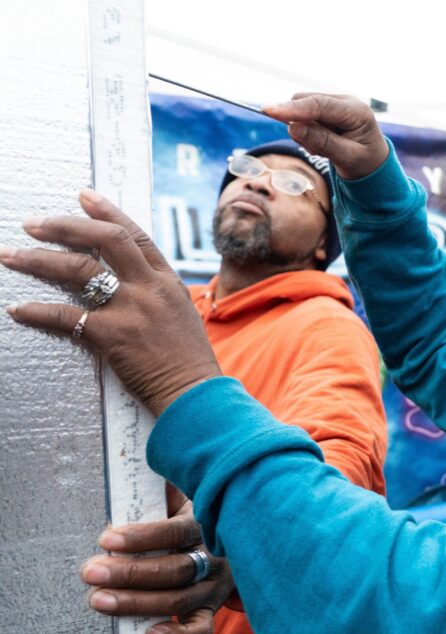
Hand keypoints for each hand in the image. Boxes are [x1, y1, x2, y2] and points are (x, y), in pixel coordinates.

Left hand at [2, 190, 220, 415]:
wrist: (195, 394)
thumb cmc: (188, 362)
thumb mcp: (180, 316)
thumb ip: (155, 294)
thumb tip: (126, 280)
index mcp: (168, 281)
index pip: (136, 235)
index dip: (107, 212)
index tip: (84, 196)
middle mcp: (150, 289)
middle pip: (105, 241)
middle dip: (64, 227)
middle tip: (32, 223)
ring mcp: (132, 310)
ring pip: (79, 271)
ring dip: (38, 260)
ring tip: (11, 255)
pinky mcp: (112, 336)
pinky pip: (65, 316)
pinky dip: (37, 311)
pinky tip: (18, 308)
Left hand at [81, 498, 234, 633]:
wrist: (242, 538)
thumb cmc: (192, 515)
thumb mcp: (182, 496)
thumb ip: (159, 491)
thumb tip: (127, 481)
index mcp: (207, 524)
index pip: (177, 532)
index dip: (143, 536)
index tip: (106, 538)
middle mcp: (215, 557)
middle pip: (175, 570)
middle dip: (129, 573)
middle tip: (90, 572)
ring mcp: (216, 585)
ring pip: (180, 600)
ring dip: (137, 603)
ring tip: (98, 600)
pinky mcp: (213, 608)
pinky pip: (201, 629)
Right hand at [262, 93, 390, 179]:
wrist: (373, 162)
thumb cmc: (365, 162)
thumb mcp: (348, 158)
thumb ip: (323, 142)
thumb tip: (294, 128)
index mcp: (357, 111)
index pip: (320, 105)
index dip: (294, 109)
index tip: (269, 110)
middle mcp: (345, 101)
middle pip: (306, 101)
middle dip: (300, 124)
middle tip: (317, 150)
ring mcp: (334, 103)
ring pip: (301, 109)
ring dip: (305, 132)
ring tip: (327, 148)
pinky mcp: (325, 109)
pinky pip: (303, 117)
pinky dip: (307, 133)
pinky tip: (324, 143)